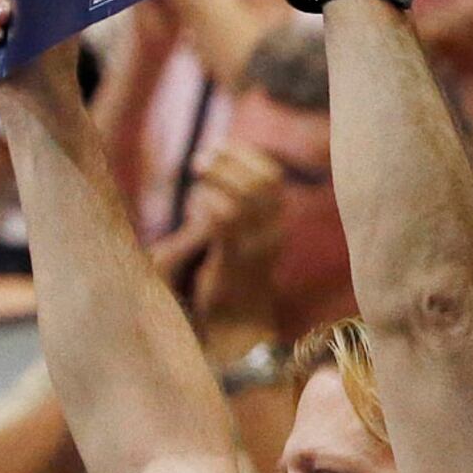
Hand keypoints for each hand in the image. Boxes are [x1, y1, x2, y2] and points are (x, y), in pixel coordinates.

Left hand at [157, 138, 291, 325]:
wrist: (239, 326)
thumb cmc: (232, 277)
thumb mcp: (242, 236)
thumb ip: (237, 206)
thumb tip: (216, 166)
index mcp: (277, 223)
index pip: (271, 177)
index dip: (246, 156)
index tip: (220, 146)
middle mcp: (274, 232)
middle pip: (261, 182)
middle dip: (230, 161)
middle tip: (201, 156)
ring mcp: (258, 247)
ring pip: (245, 198)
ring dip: (219, 176)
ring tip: (196, 168)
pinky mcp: (237, 261)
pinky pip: (226, 222)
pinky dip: (210, 203)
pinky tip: (195, 205)